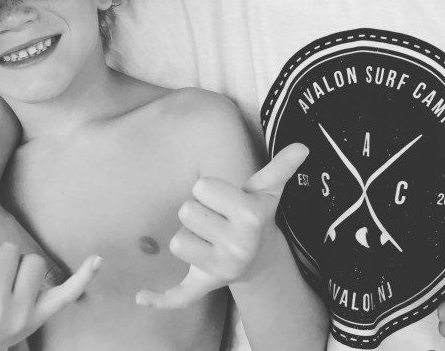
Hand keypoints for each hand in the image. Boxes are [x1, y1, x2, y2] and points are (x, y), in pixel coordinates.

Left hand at [135, 143, 308, 309]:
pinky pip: (177, 295)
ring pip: (177, 241)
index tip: (227, 200)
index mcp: (250, 216)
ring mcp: (220, 269)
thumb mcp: (267, 190)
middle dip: (198, 211)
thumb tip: (303, 146)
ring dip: (188, 235)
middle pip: (186, 211)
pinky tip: (141, 296)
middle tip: (217, 219)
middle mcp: (238, 245)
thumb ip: (281, 166)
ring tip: (209, 237)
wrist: (259, 259)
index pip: (201, 186)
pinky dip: (158, 299)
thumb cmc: (256, 214)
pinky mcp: (204, 287)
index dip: (209, 189)